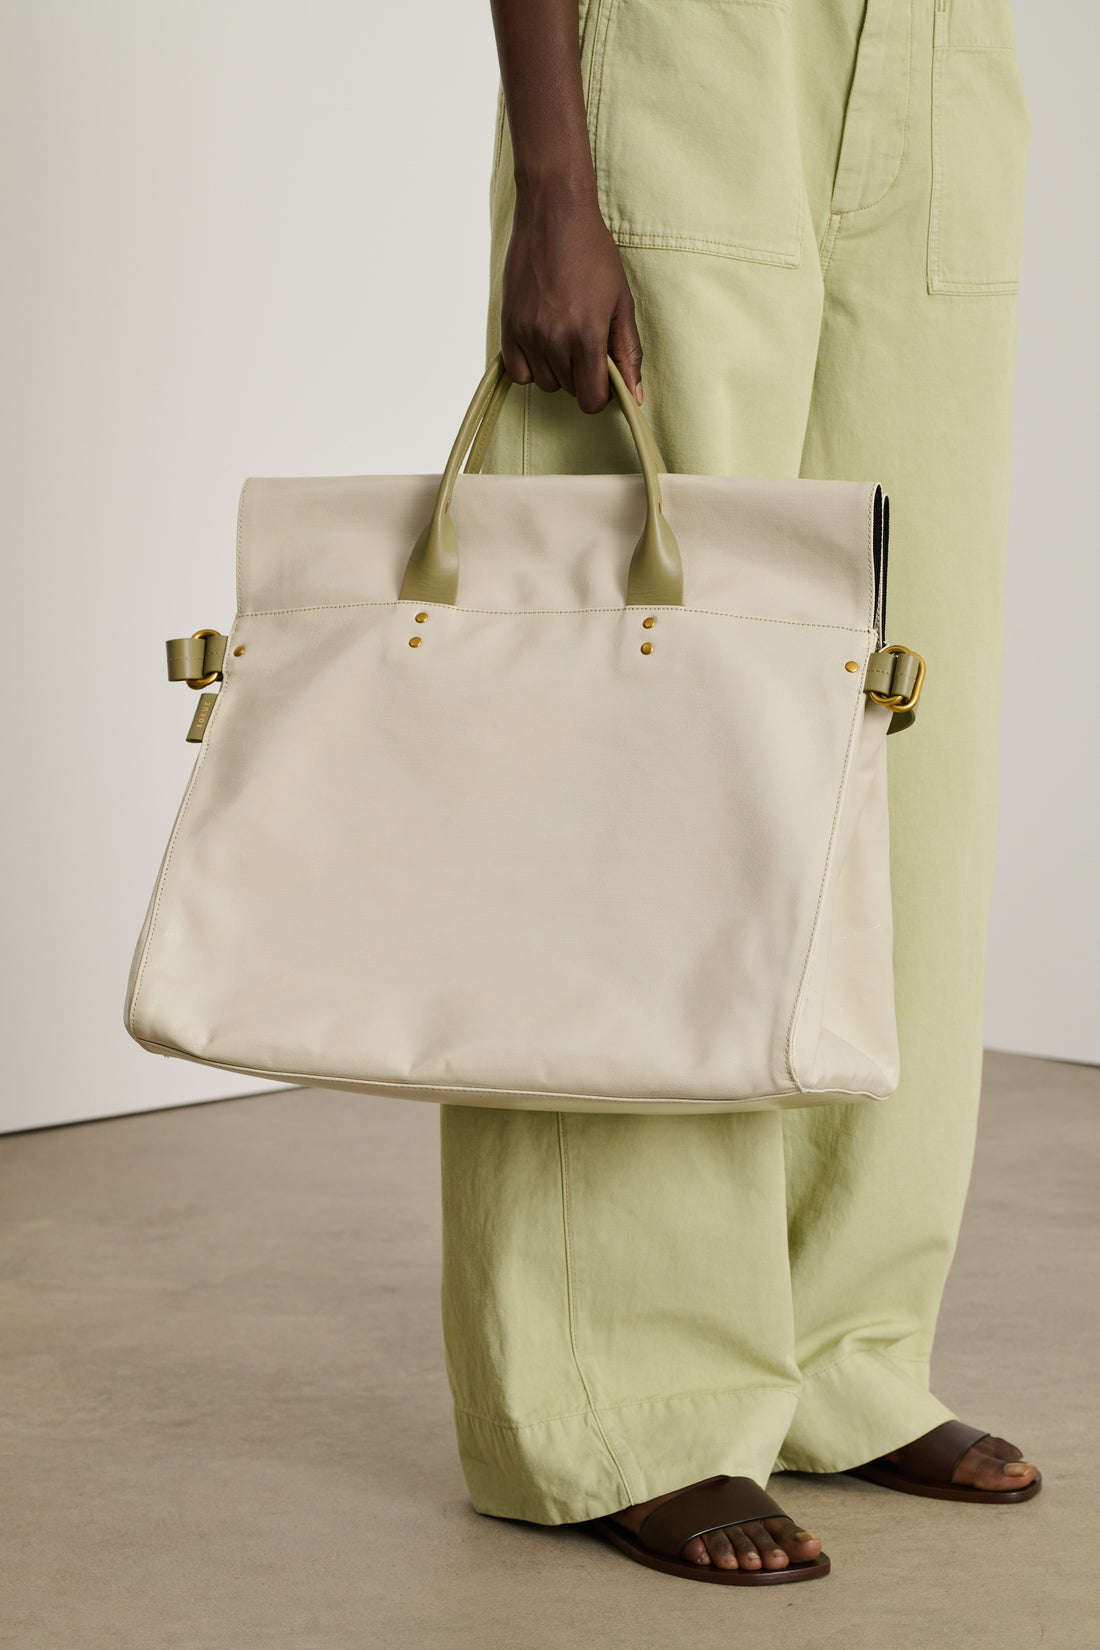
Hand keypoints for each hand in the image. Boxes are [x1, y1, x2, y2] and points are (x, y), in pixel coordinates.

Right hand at [500, 182, 643, 412]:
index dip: (602, 393)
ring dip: (557, 369)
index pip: (591, 400)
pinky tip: (542, 342)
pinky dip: (531, 366)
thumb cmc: (594, 254)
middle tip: (586, 340)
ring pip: (545, 382)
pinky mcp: (508, 325)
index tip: (604, 374)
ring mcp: (528, 334)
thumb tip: (635, 396)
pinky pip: (518, 372)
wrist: (553, 214)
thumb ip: (628, 352)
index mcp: (586, 336)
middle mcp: (554, 340)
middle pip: (569, 390)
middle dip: (582, 375)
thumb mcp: (621, 301)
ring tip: (564, 334)